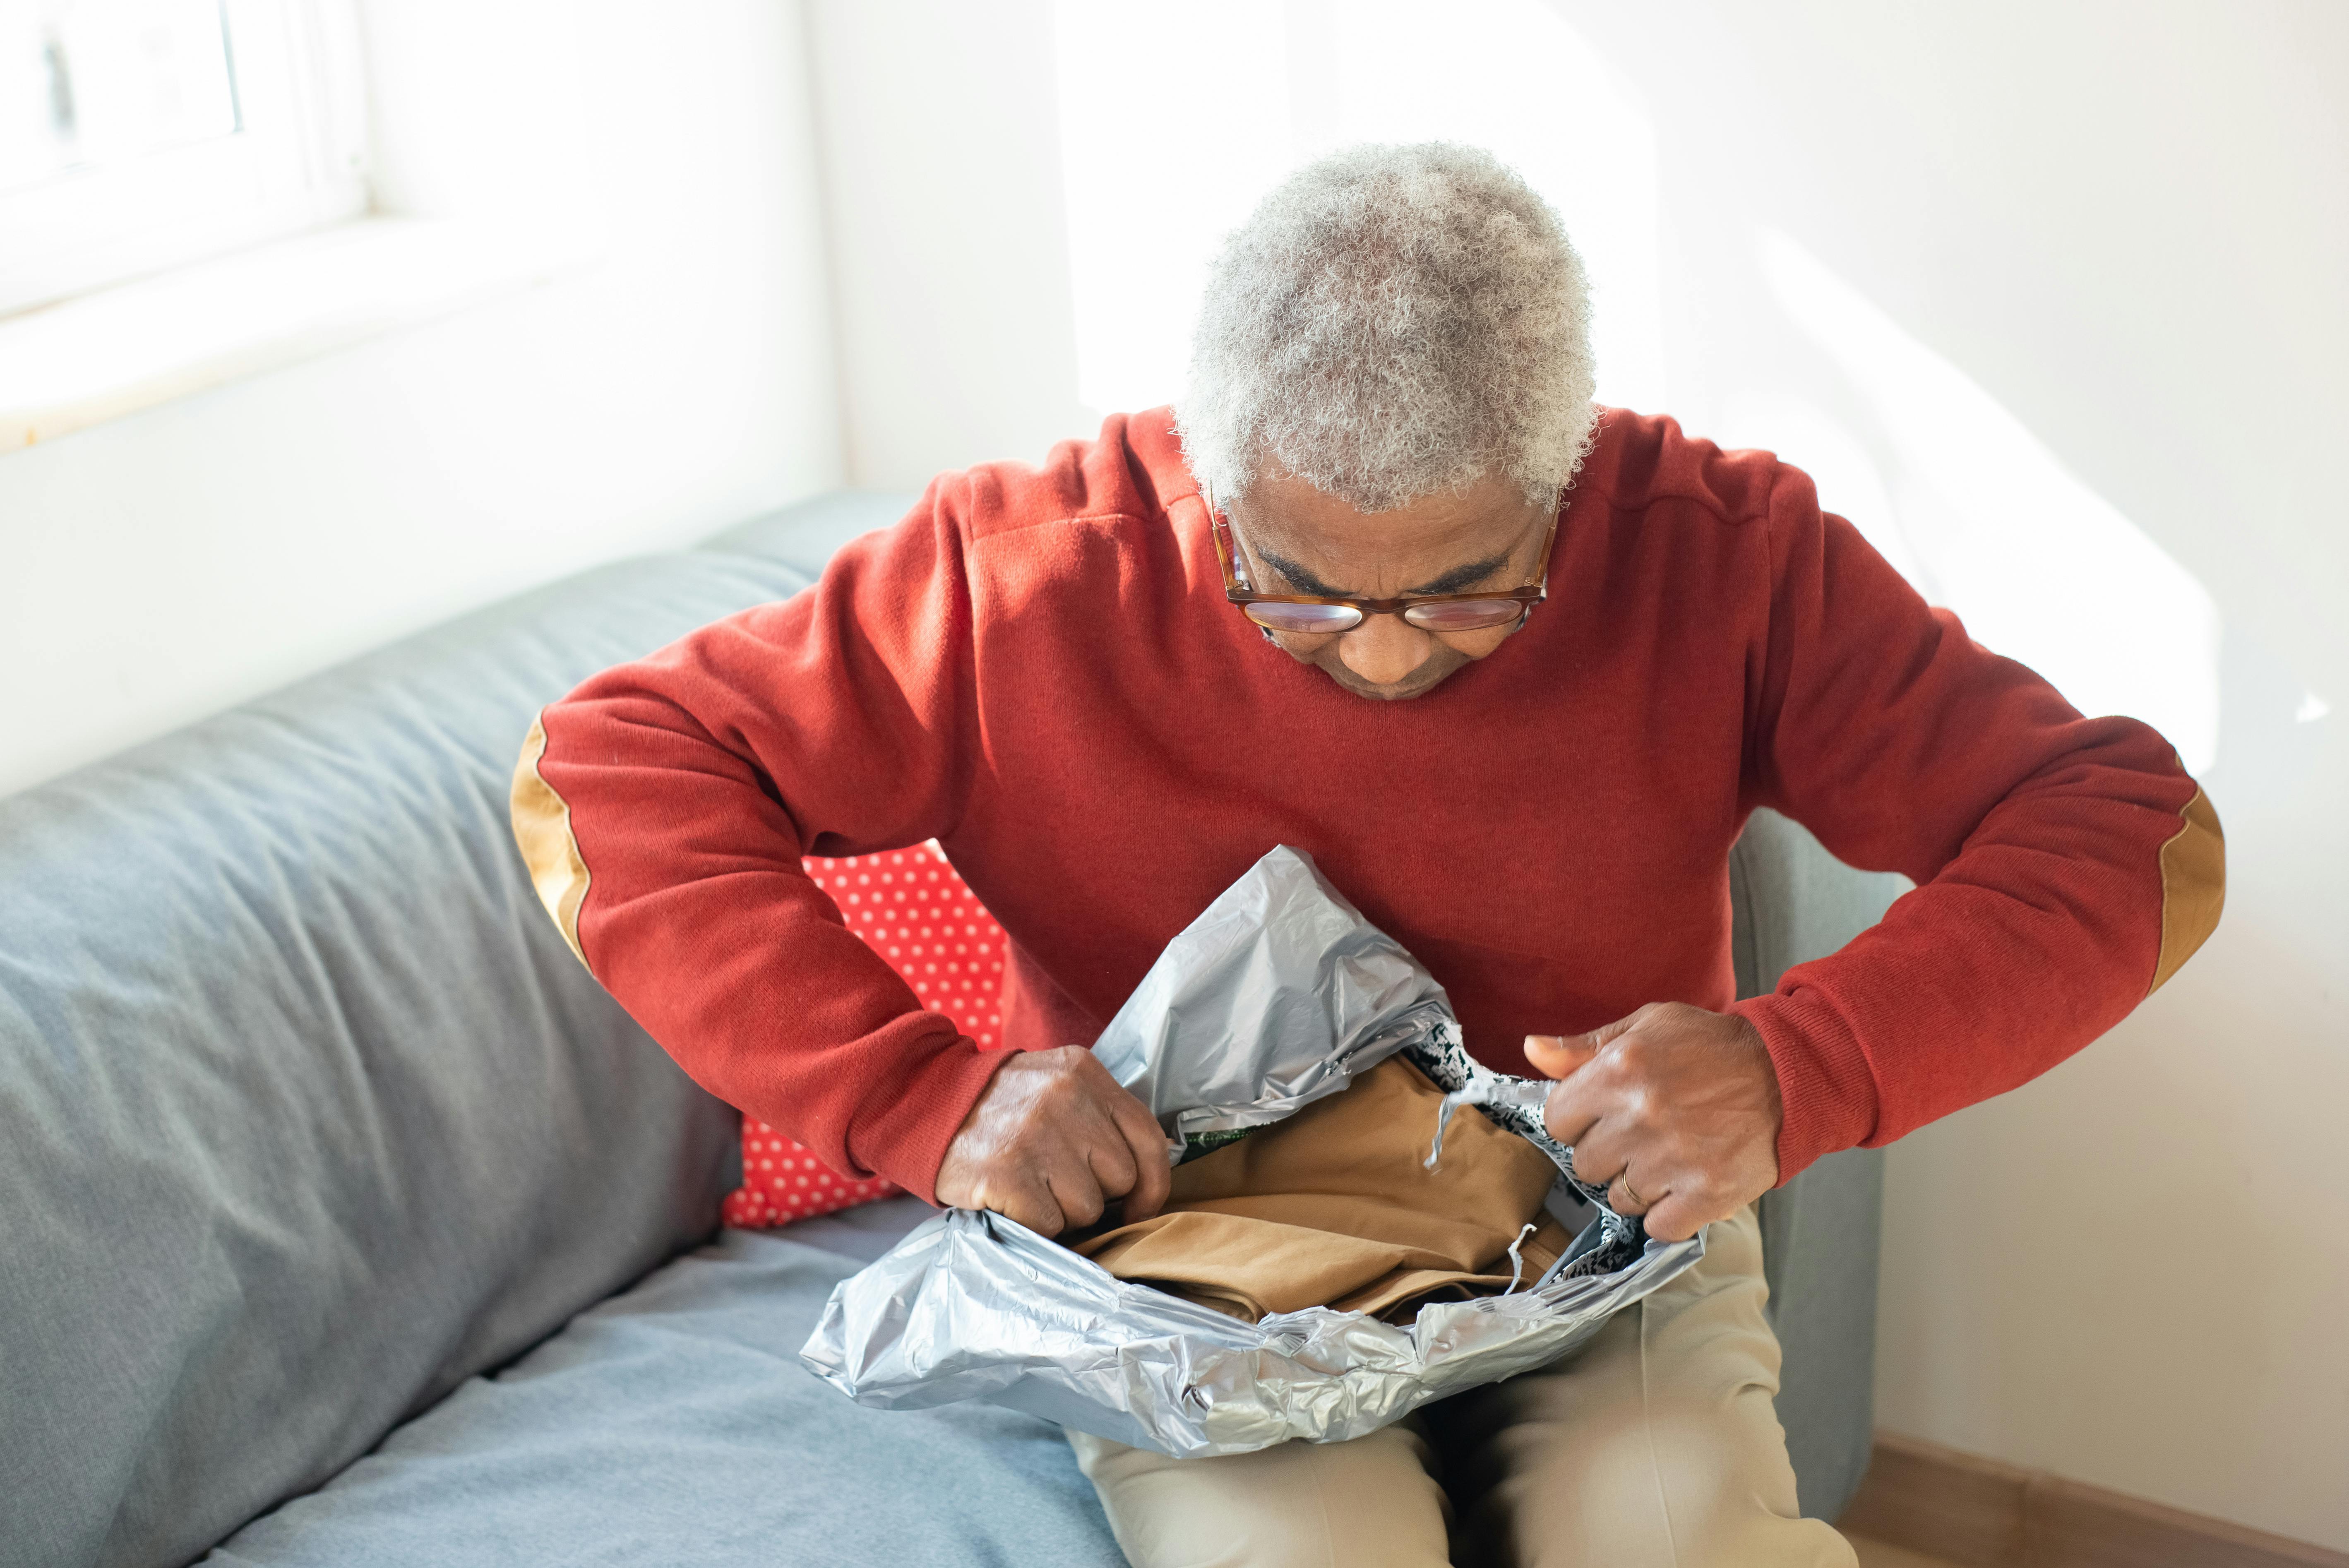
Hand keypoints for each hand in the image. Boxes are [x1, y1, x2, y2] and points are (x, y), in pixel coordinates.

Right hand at [933, 1045, 1172, 1237]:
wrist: (920, 1103)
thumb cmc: (998, 1109)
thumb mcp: (1054, 1086)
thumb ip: (1099, 1116)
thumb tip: (1145, 1181)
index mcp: (1083, 1073)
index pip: (1148, 1137)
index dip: (1152, 1183)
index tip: (1140, 1204)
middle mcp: (1065, 1098)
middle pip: (1121, 1178)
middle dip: (1095, 1193)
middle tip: (1056, 1182)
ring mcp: (1035, 1134)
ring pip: (1087, 1207)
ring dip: (1062, 1211)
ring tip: (1029, 1185)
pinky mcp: (1006, 1173)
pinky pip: (1050, 1224)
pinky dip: (1033, 1223)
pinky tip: (1011, 1198)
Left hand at [1526, 1002, 1782, 1243]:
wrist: (1790, 1073)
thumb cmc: (1714, 1048)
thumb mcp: (1648, 1026)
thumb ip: (1585, 1047)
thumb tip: (1531, 1050)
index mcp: (1619, 1070)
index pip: (1557, 1121)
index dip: (1577, 1122)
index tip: (1602, 1117)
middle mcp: (1640, 1116)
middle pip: (1585, 1165)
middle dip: (1609, 1153)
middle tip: (1645, 1134)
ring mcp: (1672, 1159)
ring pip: (1620, 1199)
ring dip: (1640, 1185)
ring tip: (1672, 1155)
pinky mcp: (1706, 1194)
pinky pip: (1658, 1226)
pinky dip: (1670, 1213)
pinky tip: (1687, 1184)